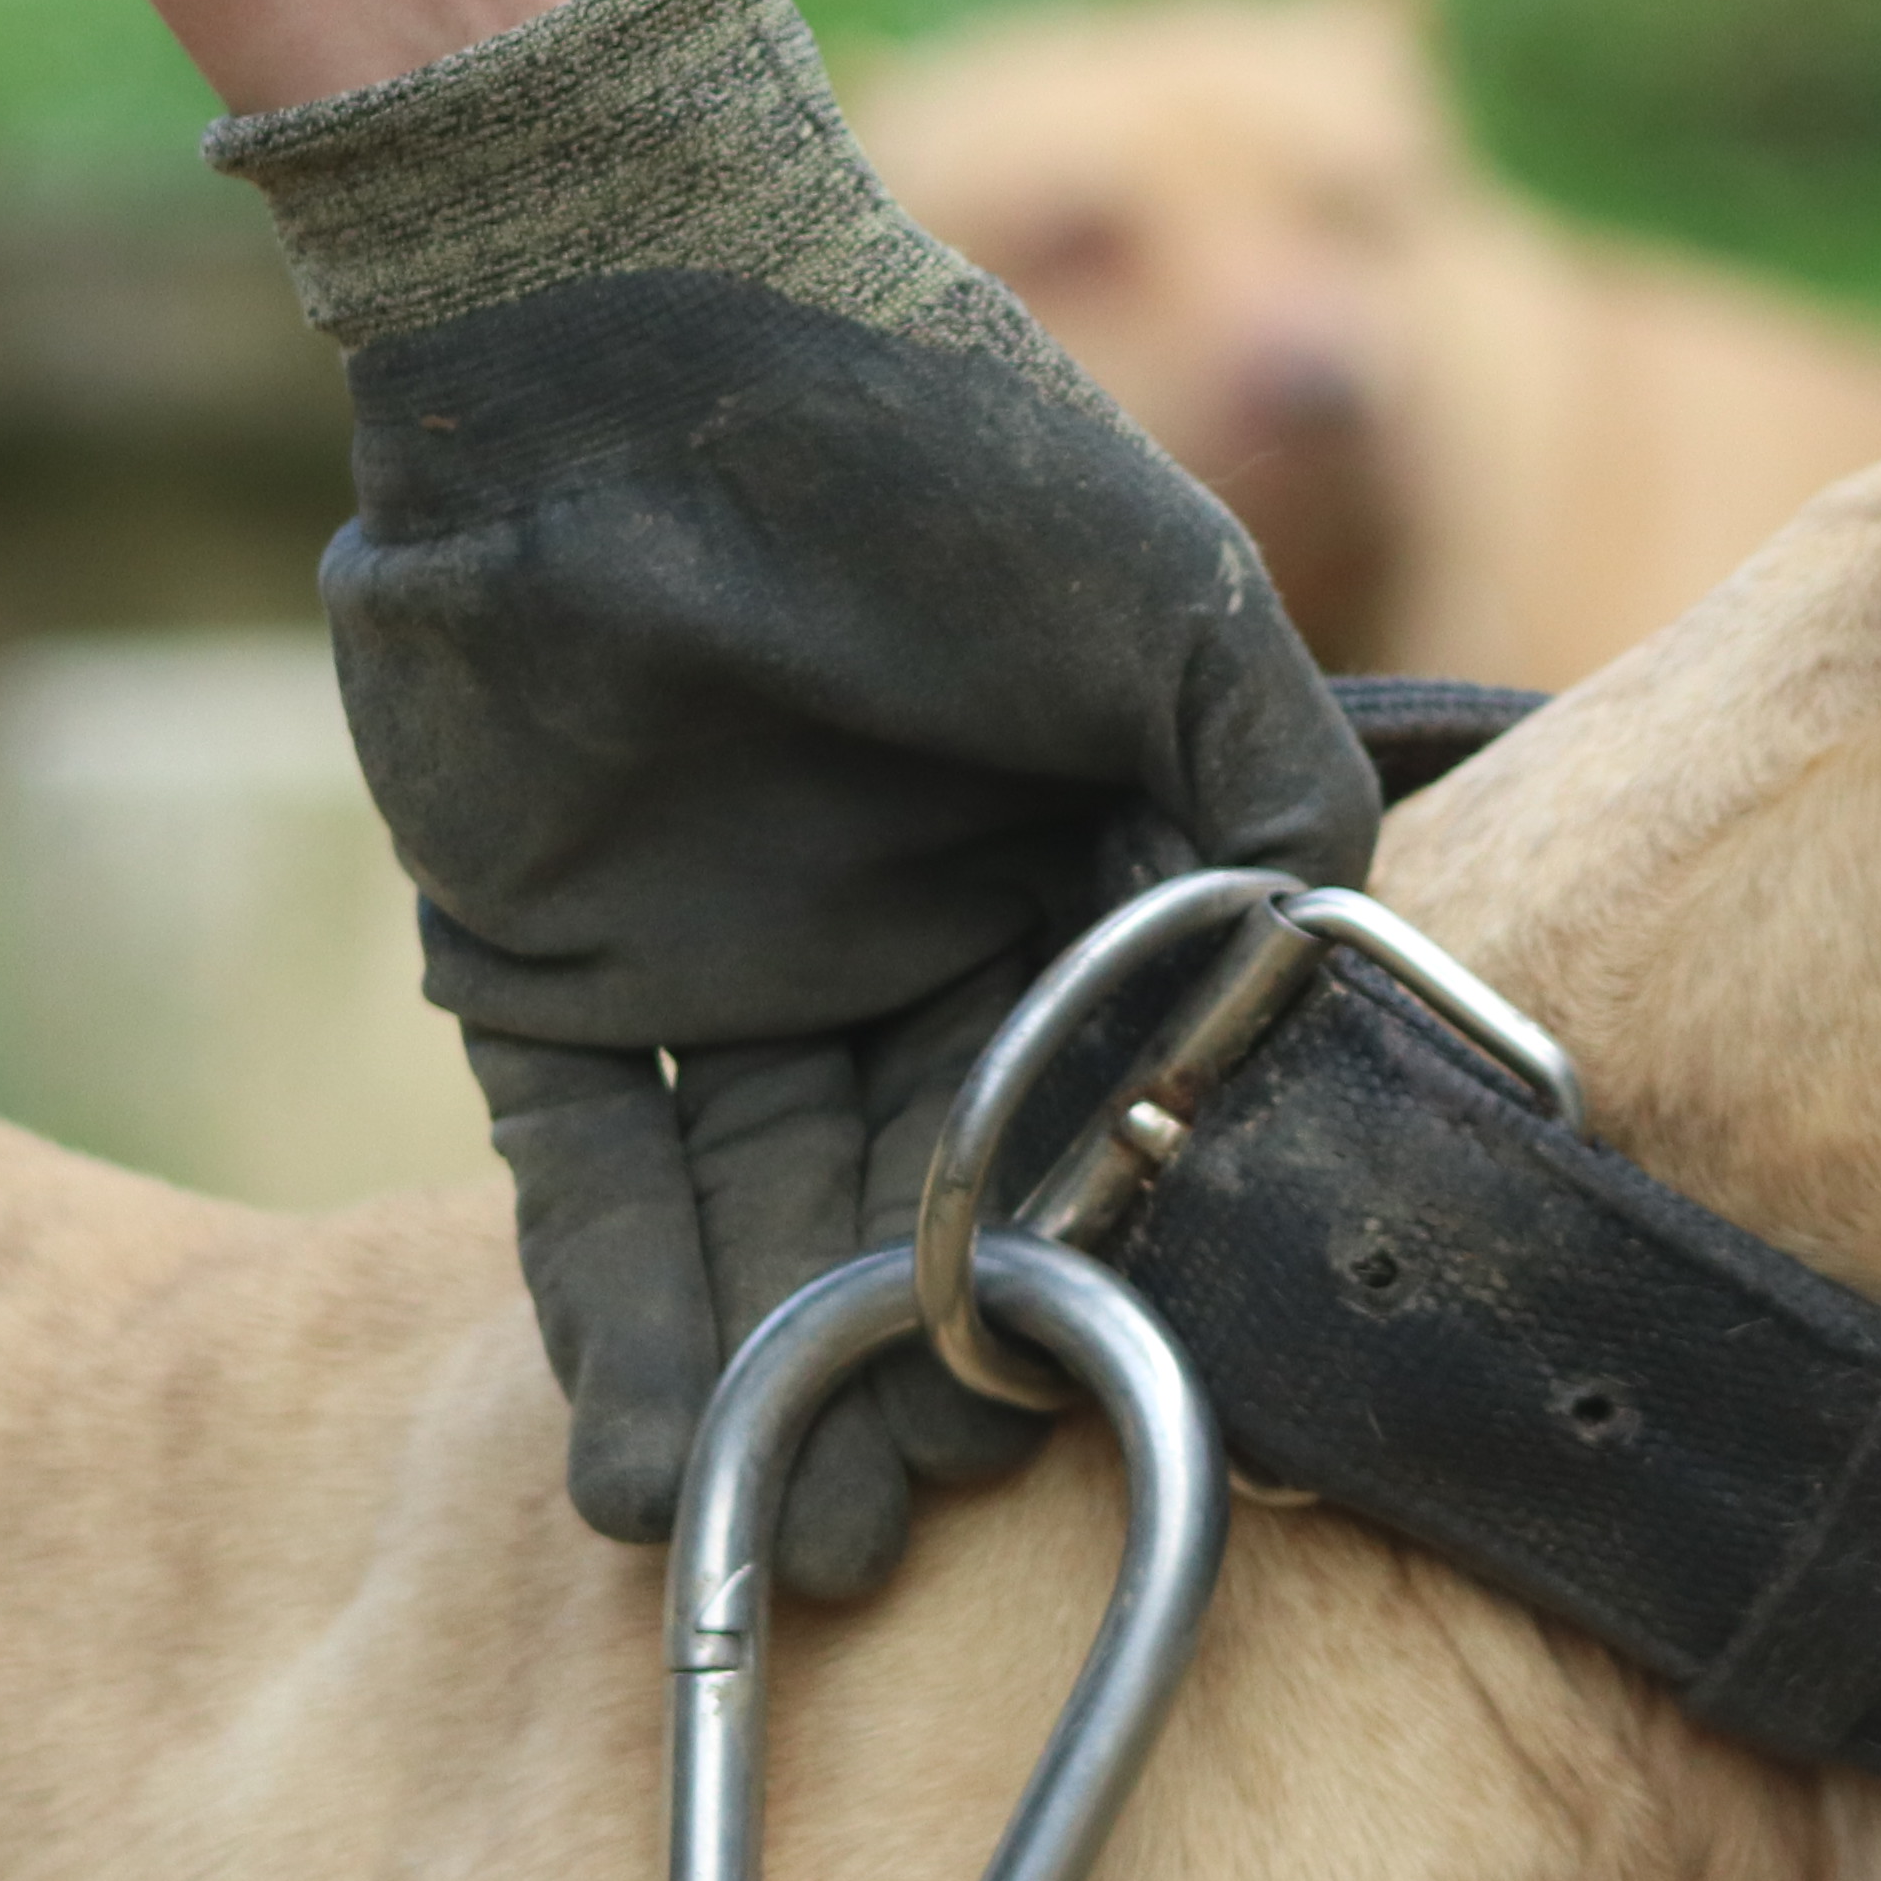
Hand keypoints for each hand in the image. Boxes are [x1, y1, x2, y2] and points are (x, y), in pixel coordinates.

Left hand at [214, 0, 1378, 1590]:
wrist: (615, 329)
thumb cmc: (922, 438)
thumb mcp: (1160, 598)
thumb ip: (1270, 782)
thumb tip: (1340, 967)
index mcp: (1055, 873)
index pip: (1091, 1108)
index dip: (1097, 1254)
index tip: (1108, 1397)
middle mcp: (898, 944)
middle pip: (925, 1203)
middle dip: (926, 1371)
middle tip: (923, 1525)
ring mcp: (715, 971)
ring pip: (756, 1229)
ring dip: (775, 1389)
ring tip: (792, 1551)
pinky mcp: (539, 978)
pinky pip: (580, 1187)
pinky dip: (606, 1324)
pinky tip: (637, 1475)